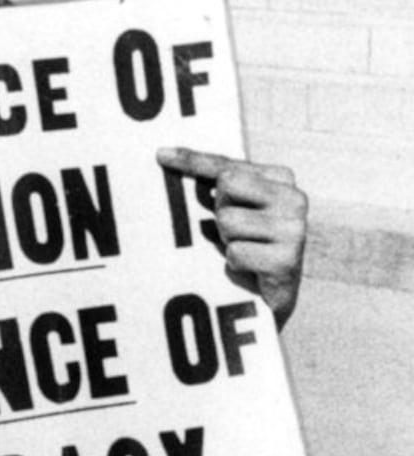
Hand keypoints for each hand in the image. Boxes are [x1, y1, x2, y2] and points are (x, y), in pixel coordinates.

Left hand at [157, 146, 308, 330]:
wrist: (274, 300)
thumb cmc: (250, 249)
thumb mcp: (235, 211)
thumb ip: (216, 184)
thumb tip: (164, 155)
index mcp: (282, 179)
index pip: (229, 165)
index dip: (193, 160)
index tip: (160, 155)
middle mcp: (294, 198)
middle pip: (227, 186)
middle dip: (219, 211)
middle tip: (232, 234)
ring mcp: (294, 228)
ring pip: (228, 220)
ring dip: (226, 242)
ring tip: (244, 252)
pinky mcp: (287, 258)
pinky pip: (235, 252)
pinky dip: (234, 265)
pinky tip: (249, 271)